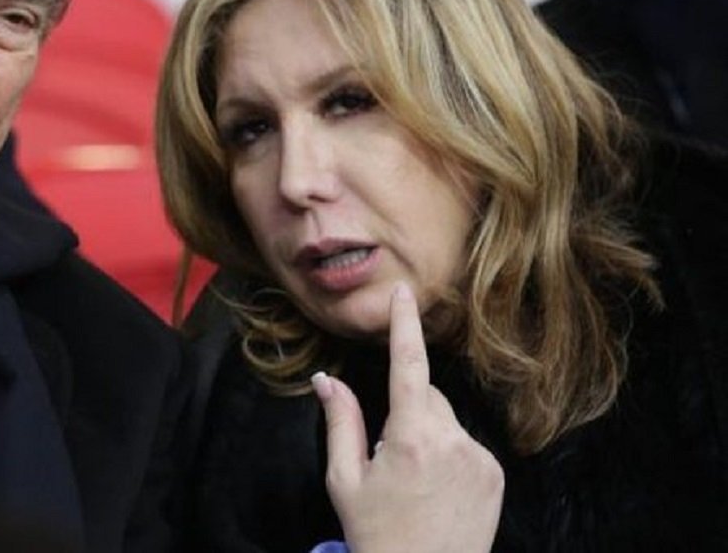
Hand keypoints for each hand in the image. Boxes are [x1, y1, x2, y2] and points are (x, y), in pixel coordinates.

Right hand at [312, 283, 503, 552]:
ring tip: (413, 483)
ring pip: (446, 421)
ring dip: (428, 434)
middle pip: (426, 397)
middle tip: (385, 457)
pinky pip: (466, 445)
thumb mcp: (345, 479)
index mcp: (409, 438)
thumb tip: (326, 380)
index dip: (404, 326)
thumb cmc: (377, 535)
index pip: (407, 366)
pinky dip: (449, 455)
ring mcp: (480, 458)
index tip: (404, 293)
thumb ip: (341, 422)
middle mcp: (452, 441)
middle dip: (405, 410)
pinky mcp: (496, 474)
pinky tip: (436, 491)